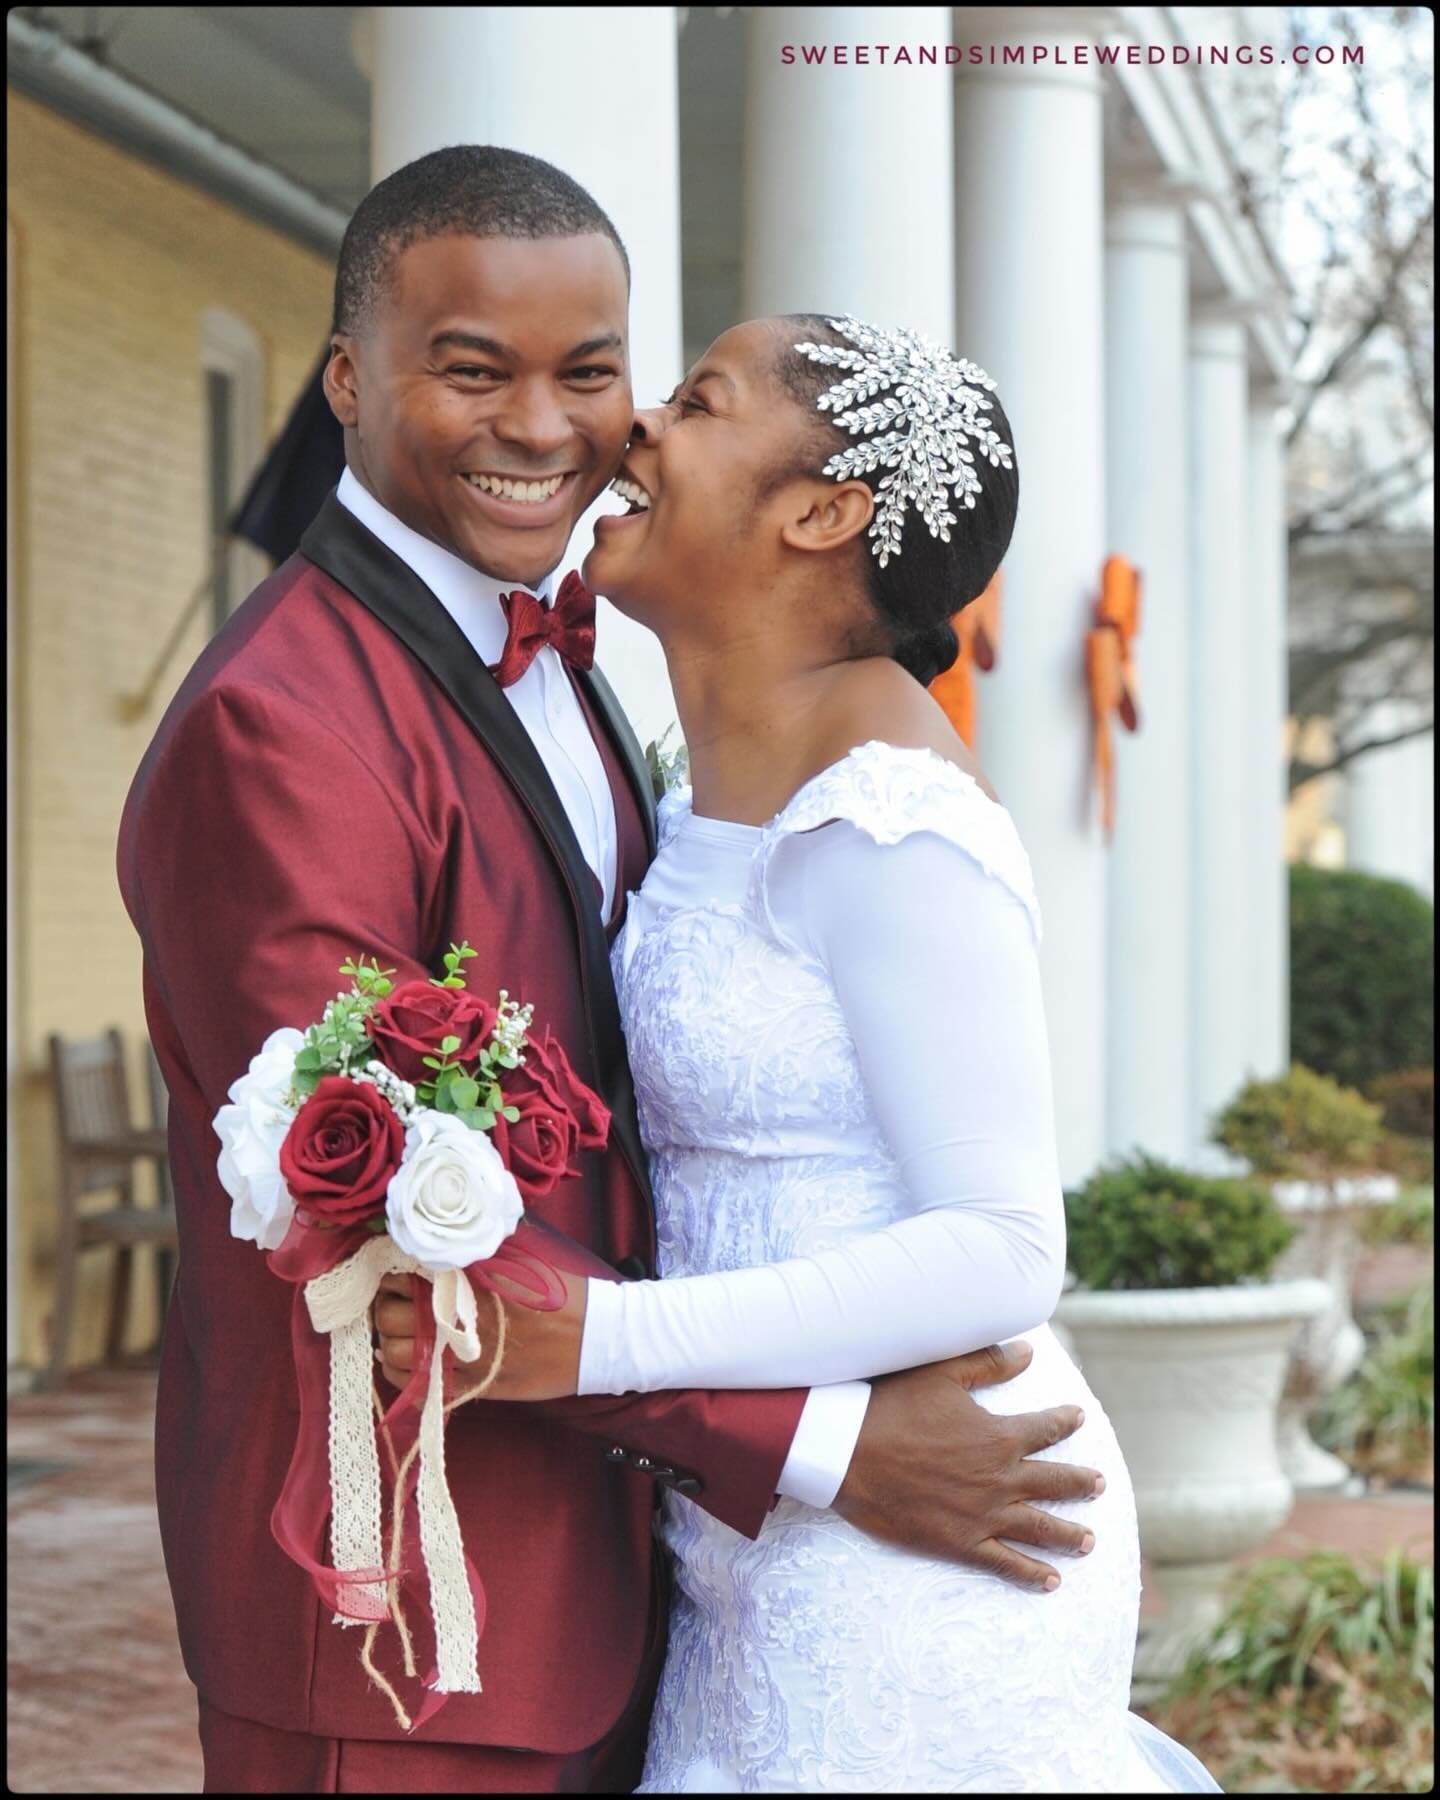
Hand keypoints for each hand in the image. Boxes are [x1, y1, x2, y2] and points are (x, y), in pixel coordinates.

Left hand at [372, 1267, 588, 1401]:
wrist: (591, 1338)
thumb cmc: (558, 1294)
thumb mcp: (519, 1257)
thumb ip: (477, 1248)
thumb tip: (442, 1237)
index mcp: (467, 1280)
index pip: (403, 1272)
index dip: (393, 1271)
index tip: (398, 1271)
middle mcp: (456, 1317)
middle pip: (391, 1313)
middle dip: (387, 1305)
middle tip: (397, 1301)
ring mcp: (459, 1356)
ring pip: (394, 1352)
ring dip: (389, 1339)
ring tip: (399, 1332)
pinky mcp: (468, 1386)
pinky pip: (413, 1385)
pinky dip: (400, 1373)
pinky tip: (408, 1361)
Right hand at [833, 1341, 1103, 1590]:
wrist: (848, 1454)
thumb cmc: (892, 1406)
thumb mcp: (941, 1373)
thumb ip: (988, 1364)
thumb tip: (1028, 1351)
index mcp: (998, 1436)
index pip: (1044, 1429)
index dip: (1064, 1422)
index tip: (1078, 1418)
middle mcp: (1000, 1479)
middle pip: (1053, 1483)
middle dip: (1080, 1484)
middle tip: (1100, 1485)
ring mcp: (983, 1516)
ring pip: (1039, 1527)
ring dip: (1068, 1535)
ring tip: (1089, 1542)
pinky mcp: (960, 1543)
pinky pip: (1005, 1563)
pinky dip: (1032, 1574)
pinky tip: (1052, 1582)